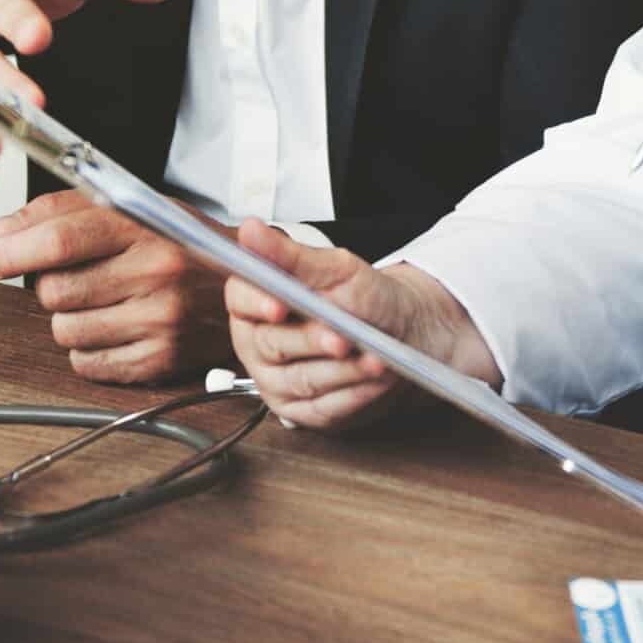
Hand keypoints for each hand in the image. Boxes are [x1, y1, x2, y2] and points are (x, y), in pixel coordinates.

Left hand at [0, 190, 226, 383]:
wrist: (254, 287)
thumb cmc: (187, 245)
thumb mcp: (137, 207)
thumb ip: (66, 211)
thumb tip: (0, 235)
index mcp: (148, 226)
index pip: (61, 239)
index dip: (14, 250)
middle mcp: (156, 272)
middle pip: (53, 290)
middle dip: (50, 285)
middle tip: (78, 275)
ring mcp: (159, 320)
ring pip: (64, 330)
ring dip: (70, 318)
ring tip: (104, 302)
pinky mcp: (160, 360)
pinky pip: (86, 363)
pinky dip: (87, 349)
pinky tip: (115, 328)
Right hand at [223, 222, 495, 428]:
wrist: (402, 331)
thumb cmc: (366, 297)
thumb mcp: (335, 268)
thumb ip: (290, 255)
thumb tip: (250, 230)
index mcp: (257, 301)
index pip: (240, 299)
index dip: (257, 303)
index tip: (279, 306)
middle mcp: (258, 343)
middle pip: (272, 344)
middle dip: (313, 341)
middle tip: (343, 338)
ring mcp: (276, 381)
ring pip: (301, 380)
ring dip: (343, 370)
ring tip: (375, 359)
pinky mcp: (302, 412)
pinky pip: (323, 407)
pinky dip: (354, 393)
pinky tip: (374, 380)